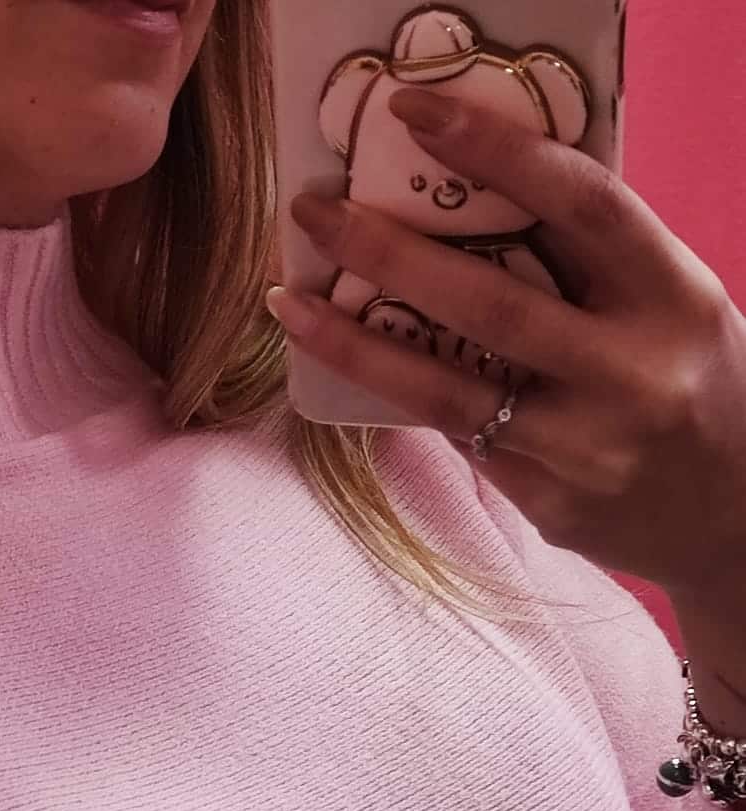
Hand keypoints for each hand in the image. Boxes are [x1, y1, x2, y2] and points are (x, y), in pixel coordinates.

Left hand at [267, 84, 745, 602]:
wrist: (735, 514)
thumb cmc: (691, 381)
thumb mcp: (672, 303)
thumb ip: (592, 261)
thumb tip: (474, 190)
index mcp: (674, 297)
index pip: (580, 204)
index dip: (496, 152)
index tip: (417, 114)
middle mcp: (631, 373)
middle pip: (491, 304)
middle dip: (390, 253)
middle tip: (317, 213)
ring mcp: (584, 448)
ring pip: (447, 392)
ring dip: (356, 344)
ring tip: (291, 302)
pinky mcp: (548, 503)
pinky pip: (459, 439)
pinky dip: (402, 396)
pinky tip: (352, 363)